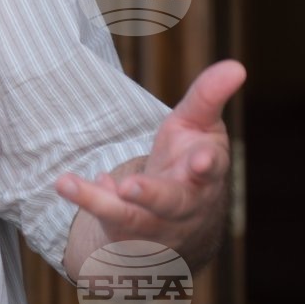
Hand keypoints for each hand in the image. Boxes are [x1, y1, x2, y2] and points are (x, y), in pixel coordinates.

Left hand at [56, 60, 244, 262]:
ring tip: (68, 183)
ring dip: (100, 203)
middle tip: (130, 186)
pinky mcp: (128, 237)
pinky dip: (89, 203)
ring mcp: (155, 226)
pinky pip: (105, 225)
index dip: (207, 165)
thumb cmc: (190, 159)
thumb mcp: (199, 125)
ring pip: (129, 219)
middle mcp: (184, 205)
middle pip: (170, 203)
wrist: (180, 219)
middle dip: (151, 194)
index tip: (202, 160)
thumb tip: (237, 66)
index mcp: (205, 174)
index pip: (211, 170)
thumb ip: (209, 96)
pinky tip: (67, 183)